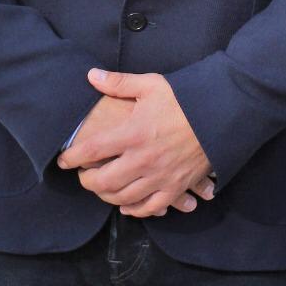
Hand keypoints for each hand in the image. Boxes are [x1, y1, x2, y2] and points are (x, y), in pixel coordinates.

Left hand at [56, 69, 214, 217]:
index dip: (71, 158)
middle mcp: (142, 160)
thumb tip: (91, 75)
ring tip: (102, 189)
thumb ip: (119, 83)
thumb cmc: (186, 99)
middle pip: (103, 182)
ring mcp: (159, 177)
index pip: (91, 151)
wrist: (222, 115)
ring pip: (123, 198)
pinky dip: (135, 210)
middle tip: (83, 177)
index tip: (63, 160)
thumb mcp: (151, 85)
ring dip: (107, 196)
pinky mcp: (175, 187)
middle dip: (87, 182)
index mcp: (132, 133)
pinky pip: (150, 208)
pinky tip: (127, 205)